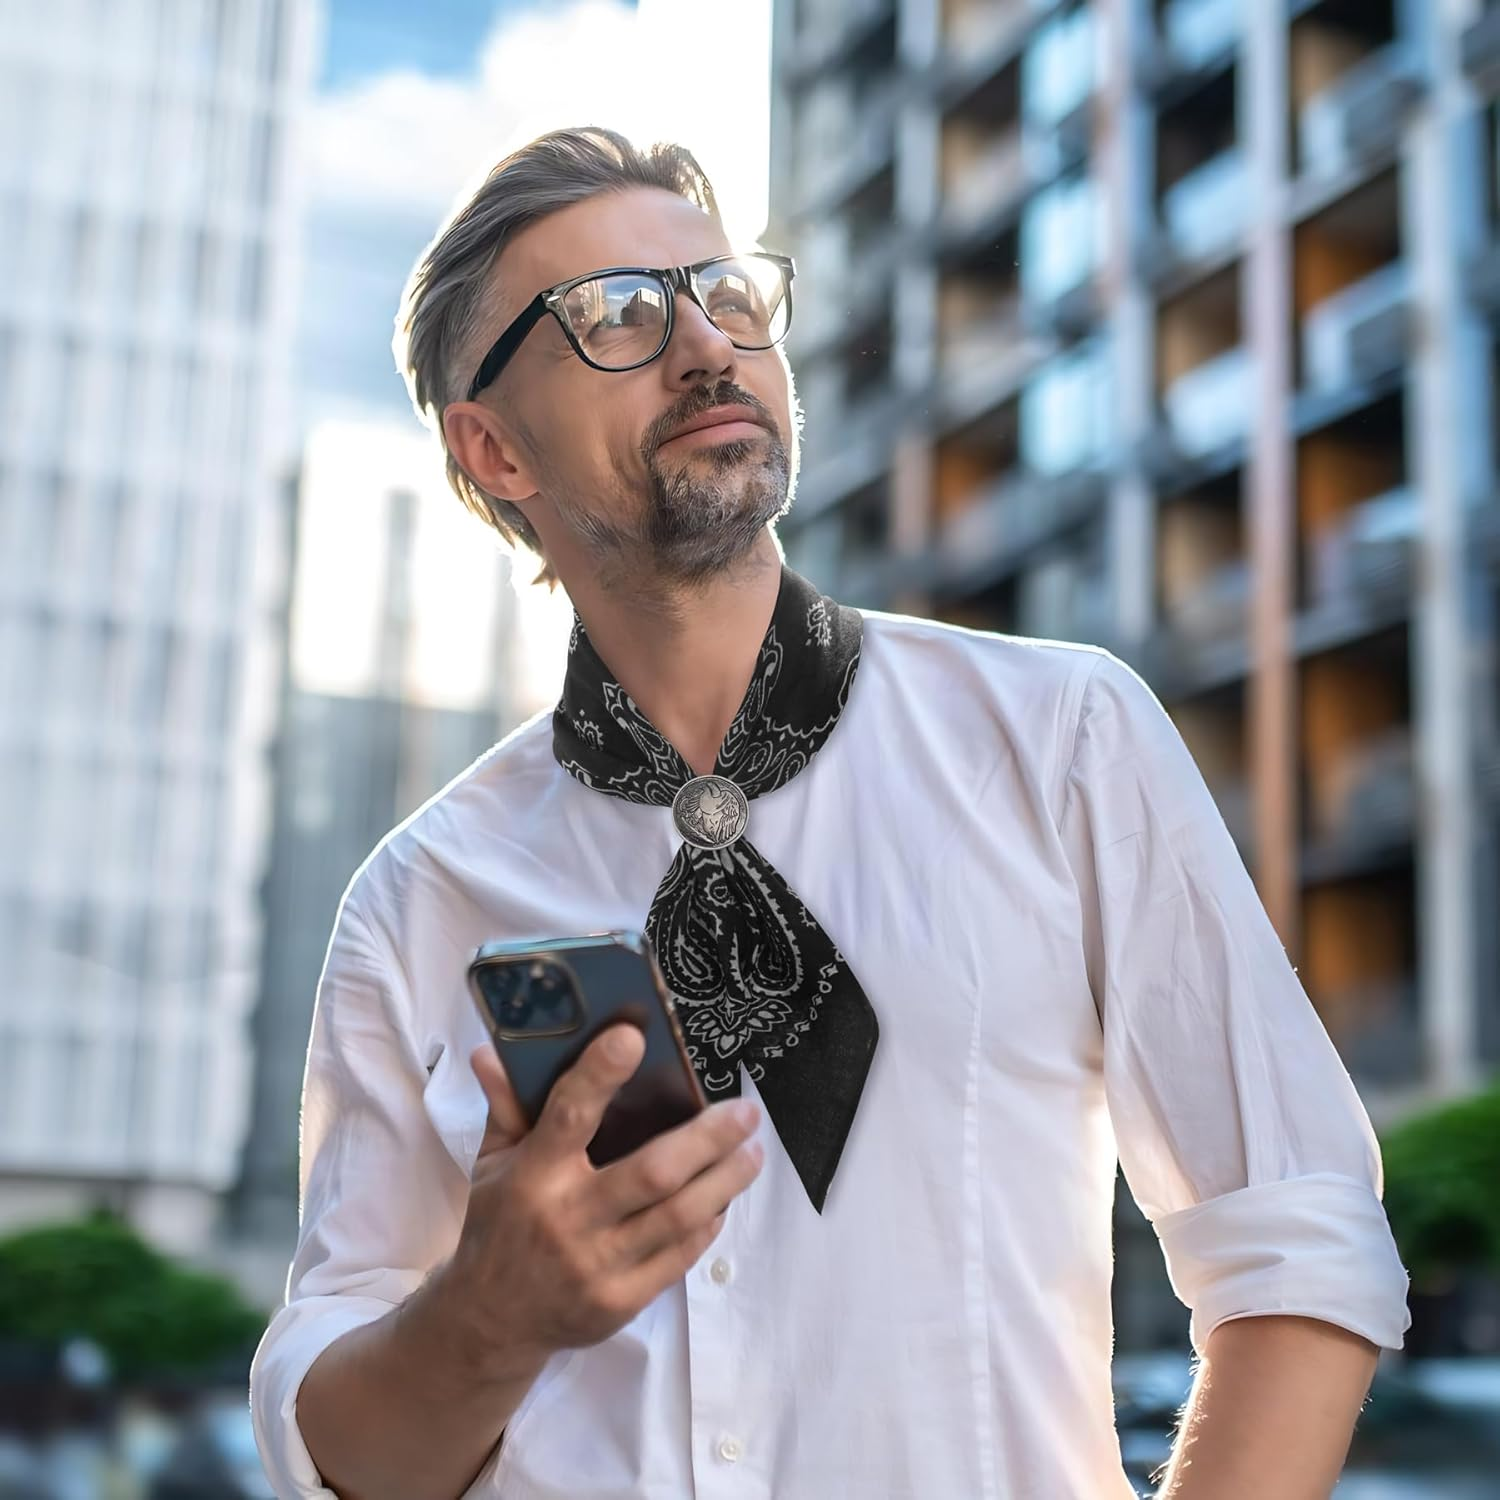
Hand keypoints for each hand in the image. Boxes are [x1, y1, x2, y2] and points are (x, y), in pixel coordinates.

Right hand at [443, 1025, 763, 1369]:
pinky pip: (679, 1256)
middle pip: (652, 1172)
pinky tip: (725, 1197)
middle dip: (708, 1138)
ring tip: (754, 1150)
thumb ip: (505, 1106)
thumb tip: (494, 1050)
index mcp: (534, 1175)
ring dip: (725, 1180)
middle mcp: (568, 1219)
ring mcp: (598, 1265)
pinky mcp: (621, 1301)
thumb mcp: (492, 1163)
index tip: (634, 1036)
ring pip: (678, 1216)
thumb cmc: (500, 1225)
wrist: (492, 1322)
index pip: (570, 1116)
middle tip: (746, 1110)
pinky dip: (708, 1223)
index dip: (600, 1074)